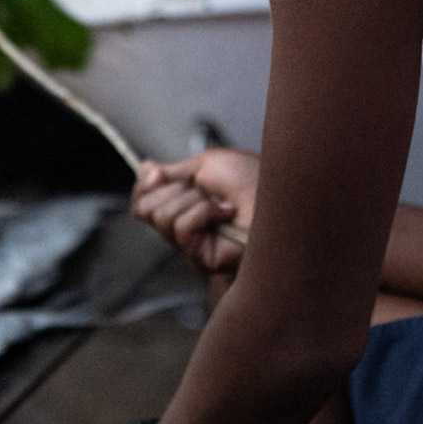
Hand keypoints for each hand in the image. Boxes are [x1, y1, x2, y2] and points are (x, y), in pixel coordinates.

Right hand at [132, 148, 258, 272]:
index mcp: (184, 205)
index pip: (142, 202)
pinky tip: (227, 214)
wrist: (280, 194)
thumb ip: (172, 172)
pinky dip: (204, 212)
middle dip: (173, 189)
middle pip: (144, 210)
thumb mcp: (206, 164)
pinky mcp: (202, 258)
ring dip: (192, 199)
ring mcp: (192, 246)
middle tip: (202, 188)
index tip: (157, 173)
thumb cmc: (254, 179)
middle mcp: (184, 227)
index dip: (144, 187)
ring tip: (220, 202)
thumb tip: (144, 169)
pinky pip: (182, 228)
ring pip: (161, 217)